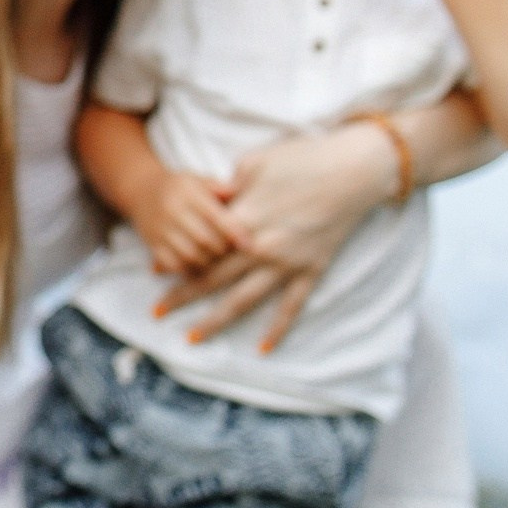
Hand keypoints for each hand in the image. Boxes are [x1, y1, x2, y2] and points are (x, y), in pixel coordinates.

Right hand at [130, 169, 246, 275]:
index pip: (215, 216)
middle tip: (232, 251)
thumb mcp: (199, 179)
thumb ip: (220, 187)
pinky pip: (172, 265)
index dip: (234, 232)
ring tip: (216, 259)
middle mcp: (172, 211)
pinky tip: (198, 266)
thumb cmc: (181, 187)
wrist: (142, 191)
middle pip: (204, 240)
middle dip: (222, 250)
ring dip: (208, 262)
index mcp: (188, 193)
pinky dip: (188, 269)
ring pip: (189, 255)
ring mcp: (160, 229)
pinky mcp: (152, 244)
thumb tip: (240, 190)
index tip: (249, 245)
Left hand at [152, 123, 398, 352]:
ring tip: (191, 338)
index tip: (153, 271)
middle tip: (156, 313)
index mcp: (243, 221)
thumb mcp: (255, 162)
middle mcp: (260, 249)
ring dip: (215, 321)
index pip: (200, 248)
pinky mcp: (312, 270)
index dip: (175, 260)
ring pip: (243, 300)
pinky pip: (291, 306)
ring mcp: (287, 264)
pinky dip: (278, 329)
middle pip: (213, 279)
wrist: (354, 172)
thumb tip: (213, 197)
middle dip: (181, 297)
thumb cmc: (304, 159)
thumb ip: (229, 185)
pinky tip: (262, 348)